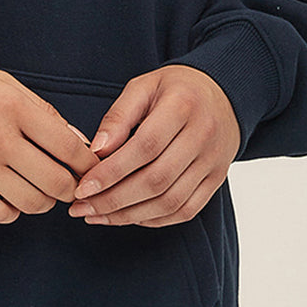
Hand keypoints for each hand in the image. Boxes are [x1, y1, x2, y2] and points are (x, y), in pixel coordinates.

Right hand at [0, 58, 100, 223]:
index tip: (90, 169)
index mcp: (15, 108)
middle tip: (70, 186)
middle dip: (71, 189)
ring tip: (39, 190)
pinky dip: (12, 211)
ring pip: (31, 202)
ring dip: (43, 201)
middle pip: (56, 182)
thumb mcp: (4, 83)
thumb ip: (42, 111)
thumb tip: (78, 141)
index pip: (69, 147)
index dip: (88, 164)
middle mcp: (0, 139)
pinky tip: (10, 197)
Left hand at [67, 65, 240, 227]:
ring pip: (170, 201)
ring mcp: (213, 161)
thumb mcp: (143, 86)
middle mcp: (202, 136)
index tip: (82, 188)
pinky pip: (186, 210)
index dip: (112, 172)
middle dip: (114, 200)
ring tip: (98, 216)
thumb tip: (96, 151)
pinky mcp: (216, 179)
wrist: (224, 94)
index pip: (145, 147)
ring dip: (129, 215)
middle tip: (82, 208)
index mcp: (182, 106)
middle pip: (156, 180)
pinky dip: (154, 220)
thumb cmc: (176, 89)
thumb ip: (118, 116)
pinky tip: (128, 216)